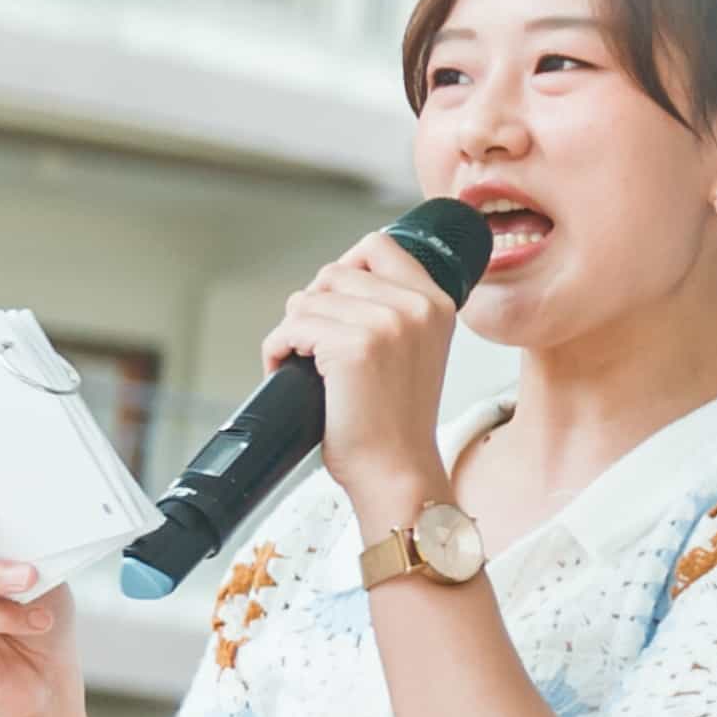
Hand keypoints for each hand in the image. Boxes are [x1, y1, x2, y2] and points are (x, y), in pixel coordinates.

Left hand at [268, 229, 466, 521]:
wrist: (396, 470)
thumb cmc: (396, 421)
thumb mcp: (416, 350)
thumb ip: (395, 309)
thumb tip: (334, 282)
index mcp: (438, 302)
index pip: (378, 246)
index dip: (345, 270)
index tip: (335, 304)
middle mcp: (417, 306)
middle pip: (334, 273)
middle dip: (314, 307)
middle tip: (316, 346)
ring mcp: (387, 322)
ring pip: (308, 299)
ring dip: (294, 331)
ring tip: (304, 363)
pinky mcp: (354, 345)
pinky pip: (292, 326)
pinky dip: (278, 349)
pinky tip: (289, 371)